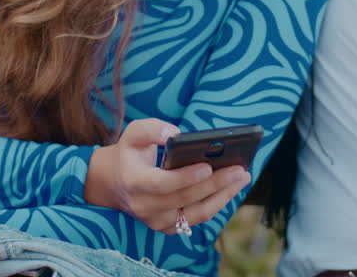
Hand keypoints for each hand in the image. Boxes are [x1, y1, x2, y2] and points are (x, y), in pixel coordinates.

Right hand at [84, 119, 251, 233]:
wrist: (113, 183)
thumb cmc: (129, 153)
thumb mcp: (132, 133)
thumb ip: (153, 129)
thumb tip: (175, 134)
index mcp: (134, 182)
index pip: (162, 184)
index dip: (185, 177)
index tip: (208, 166)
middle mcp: (145, 207)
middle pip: (186, 198)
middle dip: (215, 184)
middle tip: (240, 169)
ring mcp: (157, 221)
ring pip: (196, 214)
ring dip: (223, 197)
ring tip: (243, 177)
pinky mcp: (168, 227)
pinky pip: (197, 219)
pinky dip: (216, 203)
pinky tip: (232, 188)